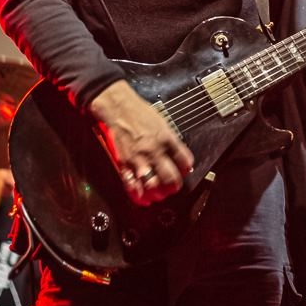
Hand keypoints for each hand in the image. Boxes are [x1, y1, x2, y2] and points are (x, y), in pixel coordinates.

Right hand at [89, 80, 193, 205]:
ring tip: (160, 194)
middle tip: (174, 187)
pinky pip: (131, 183)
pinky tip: (143, 196)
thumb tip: (180, 156)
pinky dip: (138, 193)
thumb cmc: (140, 114)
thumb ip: (172, 141)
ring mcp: (139, 158)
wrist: (119, 109)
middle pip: (170, 177)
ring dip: (158, 192)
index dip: (186, 168)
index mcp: (166, 139)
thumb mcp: (163, 124)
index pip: (184, 160)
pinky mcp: (125, 163)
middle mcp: (154, 151)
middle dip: (174, 186)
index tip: (184, 170)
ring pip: (152, 184)